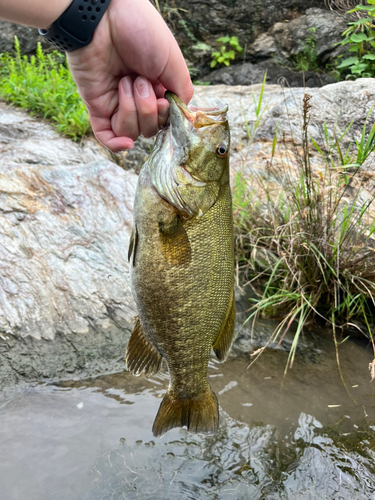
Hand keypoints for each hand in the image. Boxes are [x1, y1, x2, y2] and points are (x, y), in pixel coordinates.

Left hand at [67, 0, 192, 151]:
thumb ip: (181, 91)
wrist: (104, 18)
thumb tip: (183, 116)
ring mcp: (116, 103)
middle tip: (140, 81)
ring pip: (131, 132)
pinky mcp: (97, 106)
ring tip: (125, 82)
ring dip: (132, 110)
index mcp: (157, 86)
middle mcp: (138, 98)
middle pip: (149, 129)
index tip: (164, 98)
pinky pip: (107, 137)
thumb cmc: (140, 31)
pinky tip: (126, 143)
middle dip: (148, 109)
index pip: (166, 118)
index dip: (166, 115)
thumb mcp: (173, 62)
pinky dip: (116, 145)